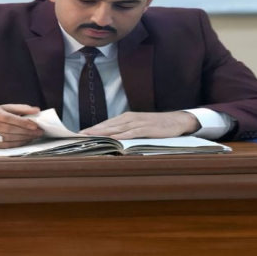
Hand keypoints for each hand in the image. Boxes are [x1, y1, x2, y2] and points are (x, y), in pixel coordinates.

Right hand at [0, 104, 43, 147]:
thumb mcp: (4, 108)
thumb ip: (20, 109)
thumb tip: (36, 110)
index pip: (7, 118)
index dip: (22, 122)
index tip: (35, 125)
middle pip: (8, 129)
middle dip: (25, 131)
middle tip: (38, 132)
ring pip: (7, 138)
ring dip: (23, 138)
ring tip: (34, 136)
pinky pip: (5, 146)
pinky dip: (17, 144)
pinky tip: (25, 141)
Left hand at [79, 111, 200, 139]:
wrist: (177, 120)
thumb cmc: (157, 124)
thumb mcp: (140, 125)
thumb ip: (127, 129)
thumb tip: (113, 137)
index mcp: (127, 117)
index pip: (107, 123)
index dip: (94, 128)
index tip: (81, 133)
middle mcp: (130, 118)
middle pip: (109, 124)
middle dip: (94, 130)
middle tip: (80, 135)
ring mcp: (138, 123)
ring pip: (117, 127)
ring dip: (103, 132)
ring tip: (91, 136)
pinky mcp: (147, 128)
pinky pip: (132, 132)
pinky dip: (122, 135)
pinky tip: (113, 138)